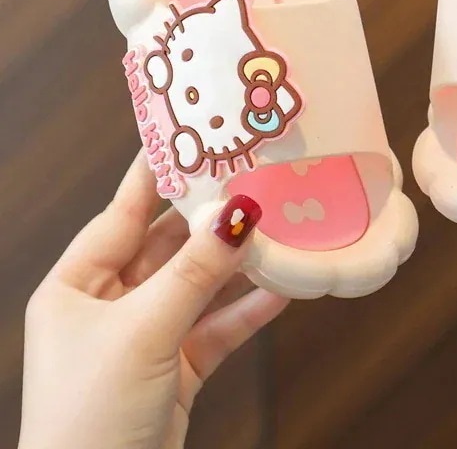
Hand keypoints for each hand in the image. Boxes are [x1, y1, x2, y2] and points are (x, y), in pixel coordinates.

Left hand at [18, 152, 287, 448]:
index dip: (158, 173)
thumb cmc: (90, 417)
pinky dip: (248, 311)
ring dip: (237, 265)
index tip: (193, 135)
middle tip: (255, 181)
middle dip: (211, 220)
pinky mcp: (177, 369)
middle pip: (168, 246)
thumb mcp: (142, 333)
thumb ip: (194, 272)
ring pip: (199, 285)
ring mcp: (145, 337)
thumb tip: (238, 212)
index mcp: (76, 286)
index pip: (124, 211)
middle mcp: (108, 305)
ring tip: (279, 232)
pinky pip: (217, 327)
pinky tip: (283, 290)